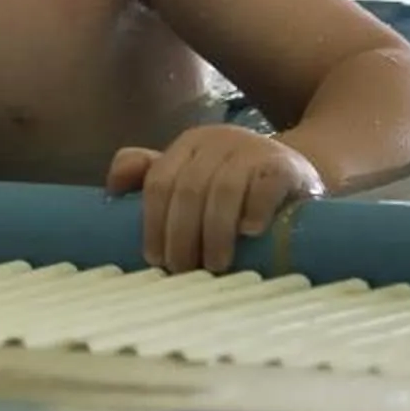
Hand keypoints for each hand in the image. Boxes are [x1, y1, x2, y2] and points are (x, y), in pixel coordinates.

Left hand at [108, 126, 322, 273]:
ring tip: (213, 265)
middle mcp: (218, 140)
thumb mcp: (194, 175)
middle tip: (181, 269)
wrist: (298, 170)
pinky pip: (265, 185)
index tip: (153, 258)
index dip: (153, 221)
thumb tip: (111, 190)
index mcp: (190, 144)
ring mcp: (253, 150)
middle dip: (180, 234)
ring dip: (213, 232)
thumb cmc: (236, 182)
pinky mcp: (285, 165)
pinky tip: (249, 233)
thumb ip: (153, 178)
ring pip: (223, 189)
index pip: (159, 181)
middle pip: (188, 188)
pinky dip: (254, 209)